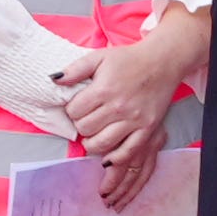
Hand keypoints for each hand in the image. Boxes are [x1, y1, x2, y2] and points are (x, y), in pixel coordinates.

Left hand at [53, 7, 206, 210]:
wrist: (163, 61)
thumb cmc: (129, 59)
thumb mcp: (99, 57)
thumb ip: (75, 69)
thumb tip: (53, 81)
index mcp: (104, 89)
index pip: (74, 111)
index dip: (71, 110)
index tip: (79, 107)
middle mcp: (119, 106)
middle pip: (85, 128)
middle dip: (81, 125)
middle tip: (87, 119)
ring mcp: (134, 120)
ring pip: (101, 143)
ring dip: (92, 143)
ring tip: (93, 136)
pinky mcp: (147, 128)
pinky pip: (128, 151)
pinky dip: (114, 158)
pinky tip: (107, 159)